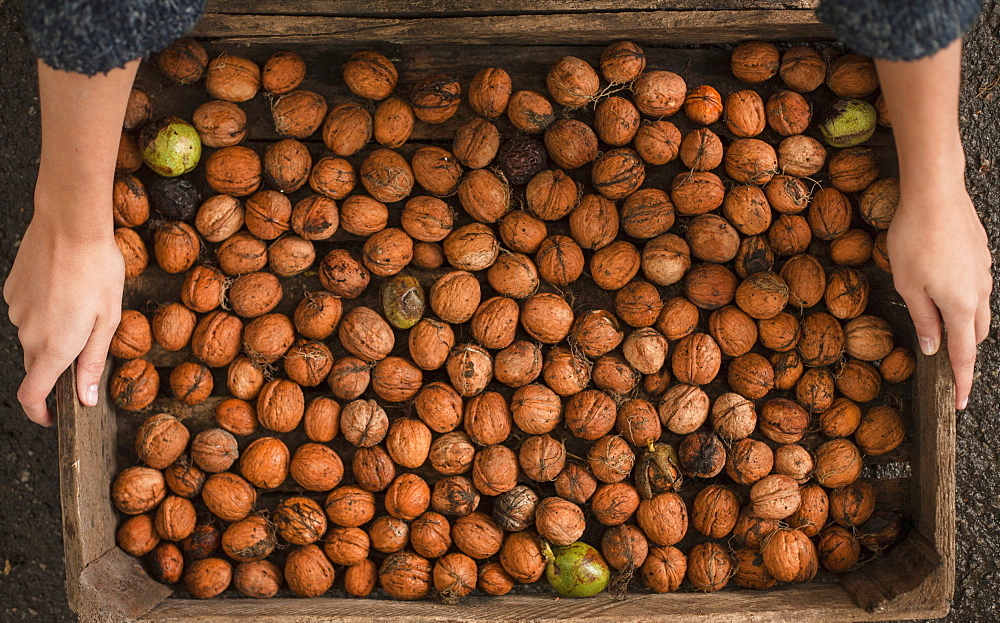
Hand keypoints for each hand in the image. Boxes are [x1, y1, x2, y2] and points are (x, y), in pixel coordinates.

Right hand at [5, 60, 137, 424]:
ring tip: (80, 306)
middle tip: (85, 347)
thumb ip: (93, 363)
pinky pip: (28, 313)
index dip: (40, 413)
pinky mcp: (11, 292)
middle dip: (57, 368)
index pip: (32, 396)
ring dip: (53, 334)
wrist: (70, 225)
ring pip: (33, 337)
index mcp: (54, 348)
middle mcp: (28, 334)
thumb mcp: (108, 320)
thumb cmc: (98, 271)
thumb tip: (86, 399)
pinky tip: (63, 290)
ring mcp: (16, 312)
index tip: (53, 417)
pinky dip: (44, 312)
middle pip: (37, 367)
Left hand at [875, 40, 990, 409]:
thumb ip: (922, 319)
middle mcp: (980, 292)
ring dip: (964, 326)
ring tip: (945, 334)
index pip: (963, 355)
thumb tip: (933, 347)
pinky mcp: (981, 256)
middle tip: (947, 370)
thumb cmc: (914, 239)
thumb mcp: (907, 285)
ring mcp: (984, 272)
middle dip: (963, 354)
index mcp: (961, 306)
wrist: (936, 194)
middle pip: (975, 335)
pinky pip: (976, 289)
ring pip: (978, 311)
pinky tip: (947, 294)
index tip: (962, 403)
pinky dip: (964, 302)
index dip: (962, 381)